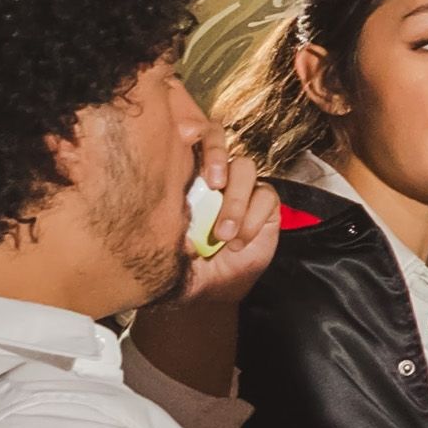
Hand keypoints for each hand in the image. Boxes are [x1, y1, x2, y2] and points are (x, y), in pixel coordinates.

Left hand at [170, 111, 285, 315]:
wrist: (210, 290)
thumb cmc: (183, 263)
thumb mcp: (166, 240)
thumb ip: (165, 218)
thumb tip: (161, 203)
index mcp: (188, 178)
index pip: (193, 140)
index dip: (194, 137)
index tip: (183, 149)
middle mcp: (217, 178)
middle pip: (221, 146)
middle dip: (217, 158)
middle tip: (214, 186)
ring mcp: (243, 189)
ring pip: (245, 169)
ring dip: (235, 201)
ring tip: (224, 234)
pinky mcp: (266, 206)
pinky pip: (265, 197)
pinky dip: (252, 219)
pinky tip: (238, 242)